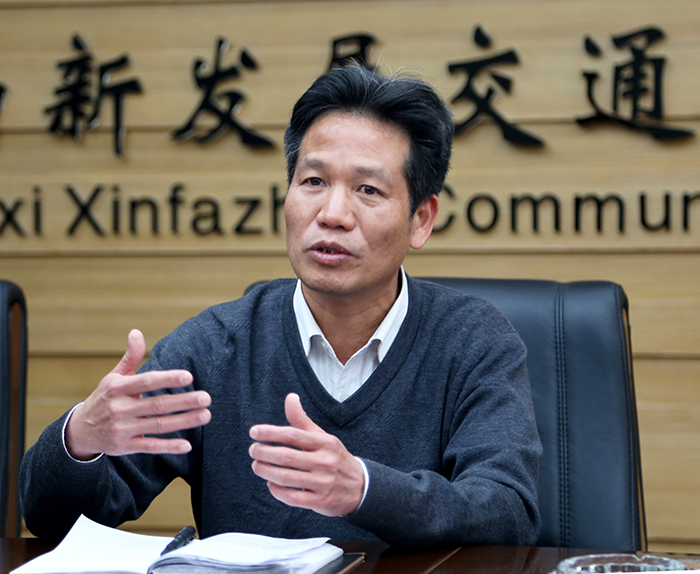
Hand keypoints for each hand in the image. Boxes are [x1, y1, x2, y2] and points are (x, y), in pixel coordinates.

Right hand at [65, 329, 210, 459]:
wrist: (80, 430)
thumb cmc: (104, 398)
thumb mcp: (113, 377)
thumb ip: (130, 357)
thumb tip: (136, 332)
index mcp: (118, 388)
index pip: (147, 381)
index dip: (168, 379)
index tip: (188, 376)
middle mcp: (120, 409)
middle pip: (157, 405)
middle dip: (183, 401)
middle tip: (206, 398)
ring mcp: (123, 429)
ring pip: (158, 425)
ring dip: (184, 422)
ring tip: (205, 415)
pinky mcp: (126, 446)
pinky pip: (150, 447)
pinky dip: (168, 447)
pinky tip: (187, 445)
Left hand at [248, 393, 363, 516]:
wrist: (361, 487)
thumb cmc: (334, 459)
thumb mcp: (322, 437)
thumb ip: (302, 420)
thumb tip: (290, 397)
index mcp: (324, 443)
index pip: (292, 435)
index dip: (270, 433)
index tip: (254, 432)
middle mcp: (324, 462)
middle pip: (286, 456)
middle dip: (264, 452)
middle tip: (253, 450)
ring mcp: (322, 482)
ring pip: (286, 477)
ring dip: (266, 471)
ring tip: (257, 466)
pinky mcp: (320, 501)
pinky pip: (292, 497)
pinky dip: (277, 491)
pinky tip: (270, 484)